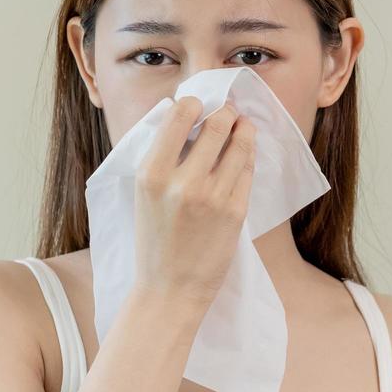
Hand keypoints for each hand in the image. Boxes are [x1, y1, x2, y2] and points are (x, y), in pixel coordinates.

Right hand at [132, 96, 255, 309]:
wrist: (169, 289)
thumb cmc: (154, 239)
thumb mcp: (144, 193)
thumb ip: (161, 155)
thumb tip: (182, 114)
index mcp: (152, 173)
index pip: (180, 115)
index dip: (194, 102)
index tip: (200, 104)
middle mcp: (183, 182)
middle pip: (216, 124)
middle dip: (225, 111)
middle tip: (227, 111)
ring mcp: (213, 197)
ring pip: (239, 143)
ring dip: (243, 128)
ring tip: (242, 124)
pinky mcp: (236, 211)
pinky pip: (248, 169)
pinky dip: (248, 155)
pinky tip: (244, 151)